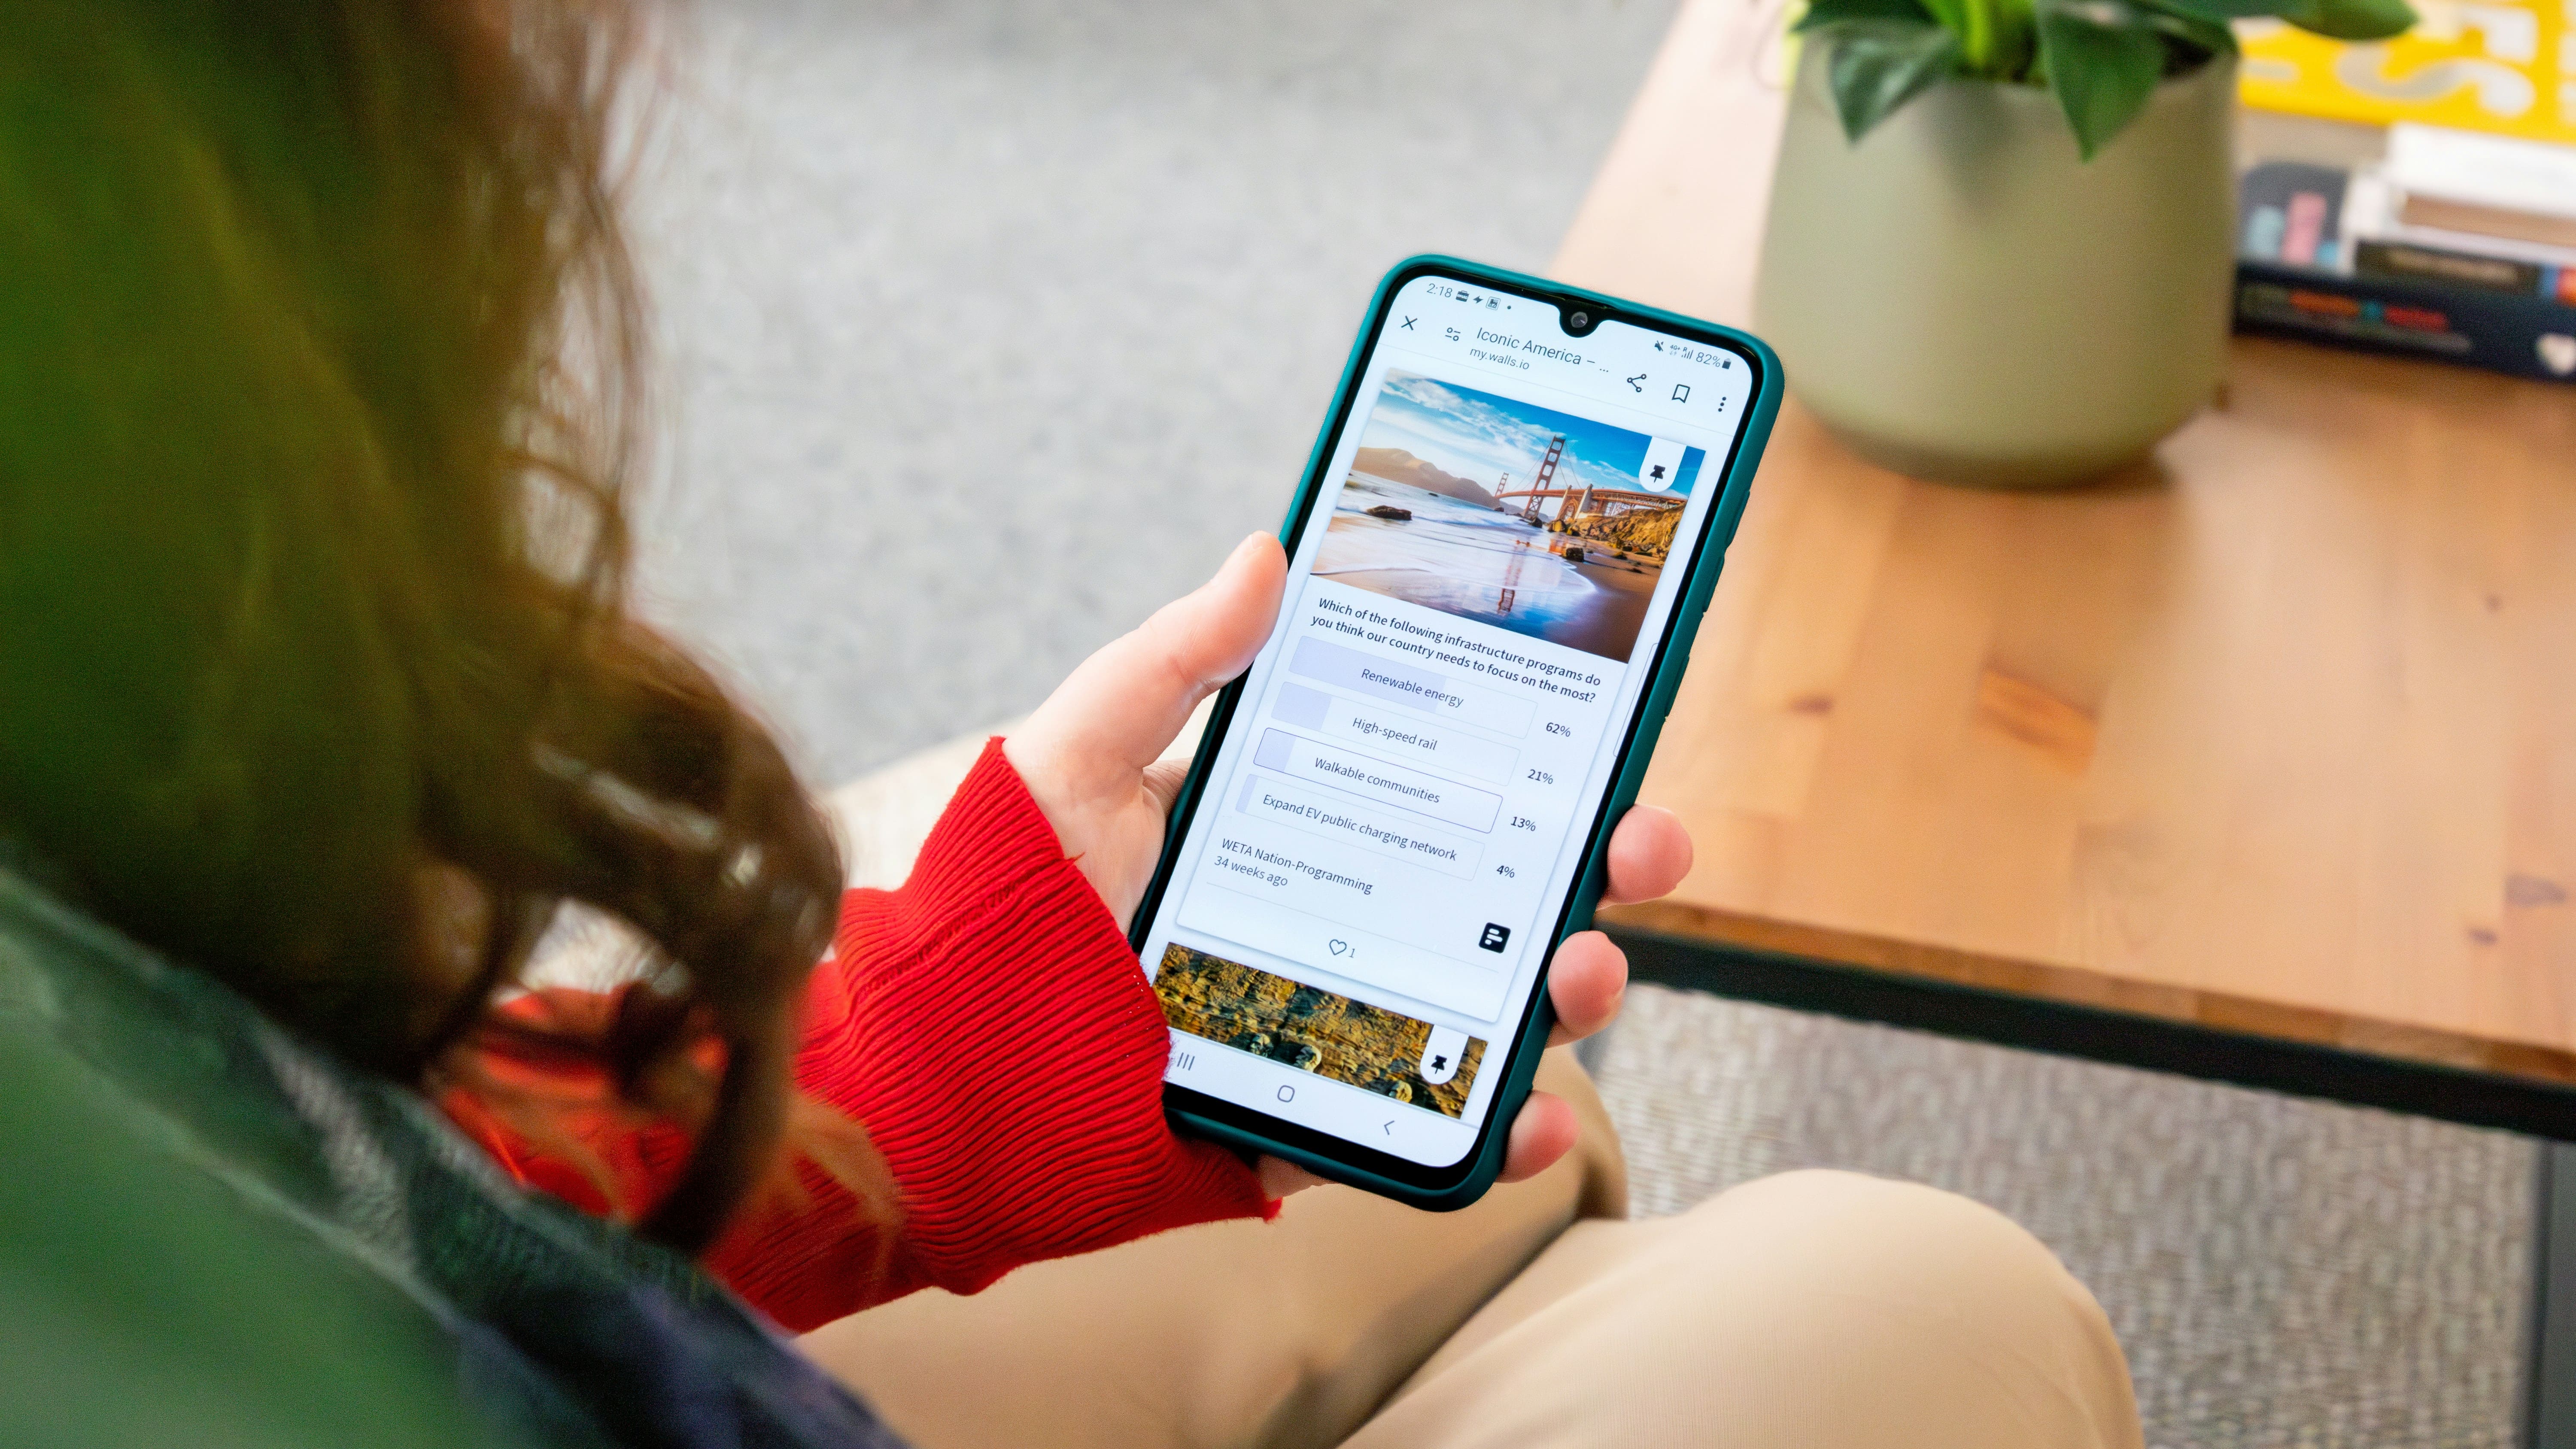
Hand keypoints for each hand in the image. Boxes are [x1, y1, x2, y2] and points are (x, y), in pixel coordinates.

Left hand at [1006, 533, 1693, 1197]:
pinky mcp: (1313, 1123)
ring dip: (1569, 991)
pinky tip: (1529, 1115)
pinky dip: (1495, 1132)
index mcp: (1306, 827)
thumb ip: (1170, 657)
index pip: (1450, 786)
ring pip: (1490, 1011)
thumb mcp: (1079, 753)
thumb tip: (1265, 550)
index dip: (1544, 759)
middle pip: (1502, 895)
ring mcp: (1337, 1026)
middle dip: (1599, 869)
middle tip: (1640, 845)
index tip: (1612, 719)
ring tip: (1582, 970)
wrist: (937, 1059)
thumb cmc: (1002, 897)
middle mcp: (1343, 923)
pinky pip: (1423, 1134)